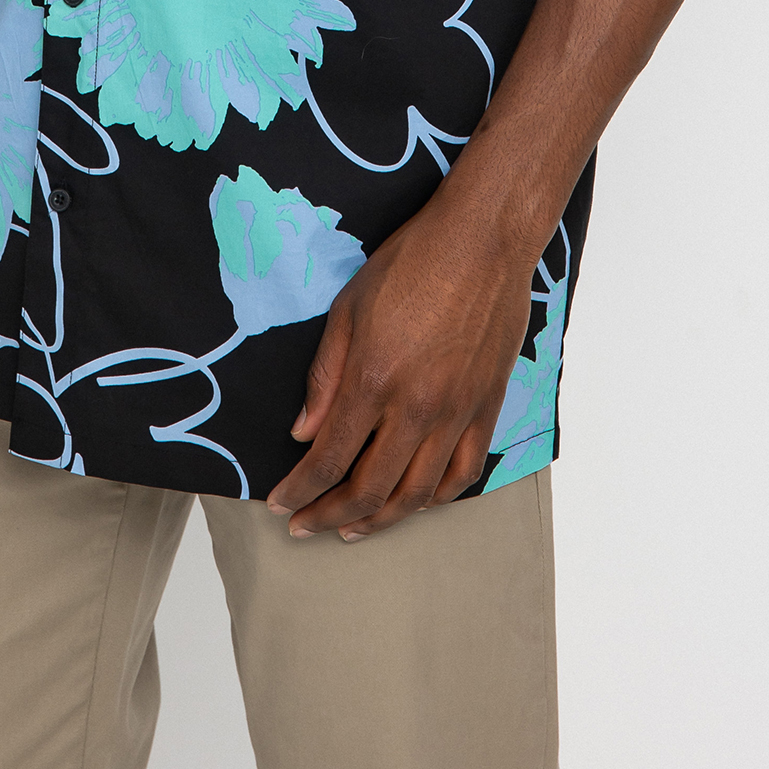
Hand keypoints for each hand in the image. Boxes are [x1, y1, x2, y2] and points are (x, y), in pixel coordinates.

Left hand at [265, 188, 536, 538]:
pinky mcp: (487, 408)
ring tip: (352, 527)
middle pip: (370, 489)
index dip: (299, 490)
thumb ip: (325, 376)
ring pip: (417, 493)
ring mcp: (456, 413)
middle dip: (329, 516)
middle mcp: (416, 408)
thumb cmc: (411, 262)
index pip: (328, 459)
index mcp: (373, 380)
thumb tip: (304, 433)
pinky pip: (464, 473)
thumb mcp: (348, 308)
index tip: (280, 505)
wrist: (483, 241)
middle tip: (305, 527)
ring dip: (380, 520)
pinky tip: (415, 502)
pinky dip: (436, 498)